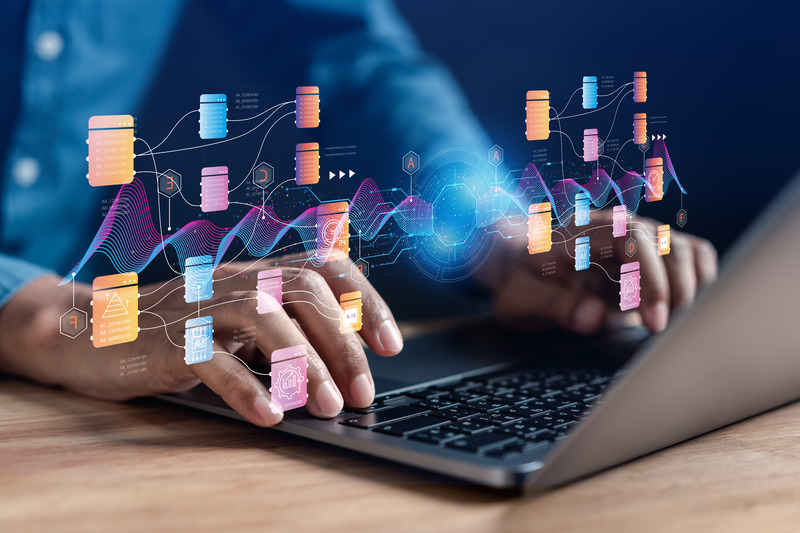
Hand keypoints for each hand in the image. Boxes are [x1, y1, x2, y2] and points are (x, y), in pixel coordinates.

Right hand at [0, 254, 402, 425]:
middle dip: (342, 346)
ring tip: (328, 408)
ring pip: (266, 319)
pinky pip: (213, 361)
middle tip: (363, 393)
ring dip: (304, 365)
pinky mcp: (169, 340)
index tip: (391, 345)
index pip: (326, 267)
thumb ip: (286, 332)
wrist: (93, 331)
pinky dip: (246, 389)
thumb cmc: (182, 330)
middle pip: (304, 294)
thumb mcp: (241, 323)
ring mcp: (202, 305)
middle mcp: (237, 279)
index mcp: (260, 273)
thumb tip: (345, 366)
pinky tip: (270, 416)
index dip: (366, 300)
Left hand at [477, 210, 717, 333]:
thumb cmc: (519, 280)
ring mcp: (638, 239)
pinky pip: (691, 258)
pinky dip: (700, 282)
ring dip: (693, 289)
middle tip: (666, 332)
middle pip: (669, 244)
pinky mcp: (651, 256)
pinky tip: (683, 312)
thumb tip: (595, 317)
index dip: (650, 278)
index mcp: (584, 231)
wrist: (517, 265)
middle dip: (677, 291)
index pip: (633, 239)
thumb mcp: (521, 297)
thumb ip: (555, 305)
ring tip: (676, 326)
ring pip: (686, 251)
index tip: (655, 321)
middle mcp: (617, 227)